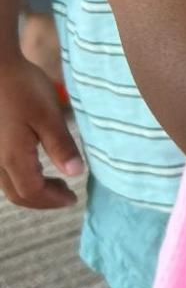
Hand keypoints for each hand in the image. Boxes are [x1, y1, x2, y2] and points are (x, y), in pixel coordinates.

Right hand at [0, 57, 82, 209]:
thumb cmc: (22, 87)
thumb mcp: (48, 116)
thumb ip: (62, 147)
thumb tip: (75, 173)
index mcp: (13, 157)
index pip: (32, 193)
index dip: (53, 200)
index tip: (72, 198)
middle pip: (18, 194)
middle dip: (43, 200)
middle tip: (66, 194)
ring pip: (8, 185)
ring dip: (32, 190)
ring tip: (55, 182)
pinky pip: (3, 171)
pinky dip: (21, 177)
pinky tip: (36, 165)